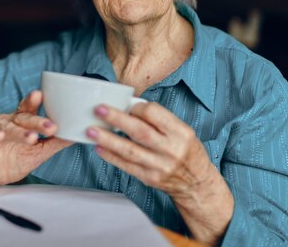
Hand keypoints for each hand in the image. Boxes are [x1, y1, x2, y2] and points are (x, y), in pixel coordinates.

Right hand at [0, 90, 72, 187]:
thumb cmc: (13, 159)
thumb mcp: (37, 153)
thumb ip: (54, 144)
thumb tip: (76, 135)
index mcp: (22, 122)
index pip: (30, 108)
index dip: (34, 101)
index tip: (42, 94)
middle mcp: (9, 122)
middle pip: (24, 118)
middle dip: (37, 121)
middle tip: (51, 127)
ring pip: (9, 128)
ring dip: (20, 133)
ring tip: (31, 137)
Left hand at [86, 101, 232, 245]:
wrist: (196, 183)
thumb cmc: (186, 151)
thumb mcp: (182, 131)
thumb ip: (159, 120)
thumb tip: (129, 107)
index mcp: (180, 132)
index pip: (154, 113)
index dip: (136, 107)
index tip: (125, 104)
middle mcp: (171, 149)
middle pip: (139, 131)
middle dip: (116, 119)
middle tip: (99, 110)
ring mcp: (159, 166)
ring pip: (129, 150)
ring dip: (107, 139)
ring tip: (91, 130)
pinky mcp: (149, 178)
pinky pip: (126, 165)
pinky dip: (111, 156)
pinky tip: (99, 147)